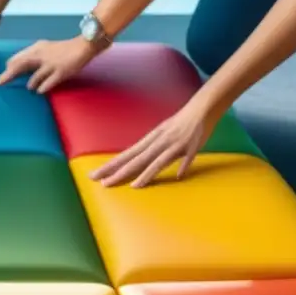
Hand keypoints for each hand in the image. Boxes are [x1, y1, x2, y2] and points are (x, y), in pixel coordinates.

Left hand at [0, 36, 98, 92]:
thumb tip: (18, 66)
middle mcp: (41, 56)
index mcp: (37, 49)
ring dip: (30, 84)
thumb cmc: (63, 49)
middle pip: (20, 65)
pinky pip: (48, 83)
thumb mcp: (45, 48)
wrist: (82, 46)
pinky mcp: (61, 72)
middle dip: (8, 75)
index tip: (3, 75)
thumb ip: (33, 57)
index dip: (9, 67)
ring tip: (30, 88)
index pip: (18, 58)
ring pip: (34, 76)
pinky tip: (39, 91)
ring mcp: (51, 64)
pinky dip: (42, 88)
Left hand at [88, 99, 221, 187]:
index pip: (126, 155)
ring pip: (158, 160)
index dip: (111, 166)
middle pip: (136, 160)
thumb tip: (137, 162)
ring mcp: (175, 144)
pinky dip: (183, 165)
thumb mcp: (160, 135)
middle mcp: (158, 142)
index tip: (95, 175)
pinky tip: (178, 176)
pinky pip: (186, 157)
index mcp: (149, 140)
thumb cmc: (179, 124)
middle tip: (102, 183)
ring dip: (146, 173)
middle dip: (119, 172)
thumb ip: (149, 149)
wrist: (200, 109)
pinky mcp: (192, 146)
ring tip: (133, 186)